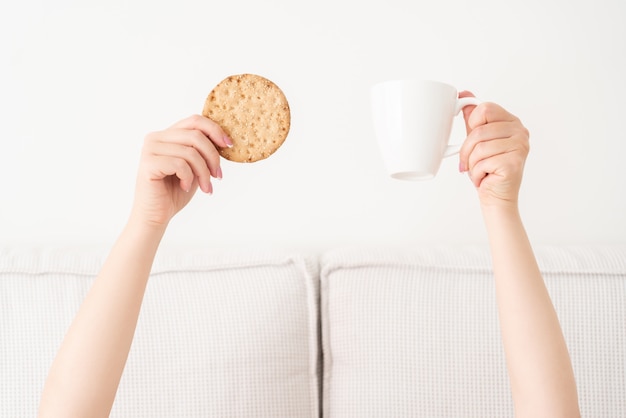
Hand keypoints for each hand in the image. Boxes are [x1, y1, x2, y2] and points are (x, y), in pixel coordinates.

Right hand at [130, 115, 231, 227]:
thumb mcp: (195, 167)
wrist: (156, 215)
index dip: (215, 130)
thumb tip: (224, 140)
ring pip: (190, 152)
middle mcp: (156, 137)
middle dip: (213, 157)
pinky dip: (188, 178)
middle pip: (196, 136)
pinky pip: (180, 165)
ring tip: (205, 187)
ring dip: (203, 173)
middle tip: (218, 176)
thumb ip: (202, 151)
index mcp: (167, 134)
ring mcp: (150, 149)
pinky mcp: (148, 163)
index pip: (195, 121)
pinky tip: (184, 187)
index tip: (229, 145)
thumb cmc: (175, 192)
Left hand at [459, 92, 529, 208]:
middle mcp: (519, 131)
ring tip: (480, 170)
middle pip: (479, 130)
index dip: (472, 124)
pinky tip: (486, 177)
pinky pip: (482, 162)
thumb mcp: (478, 140)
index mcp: (511, 122)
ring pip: (479, 148)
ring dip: (472, 164)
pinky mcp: (514, 162)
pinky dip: (477, 173)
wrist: (497, 196)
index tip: (472, 137)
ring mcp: (520, 146)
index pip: (484, 109)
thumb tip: (464, 94)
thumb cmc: (488, 169)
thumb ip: (473, 118)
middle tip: (471, 161)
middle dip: (467, 150)